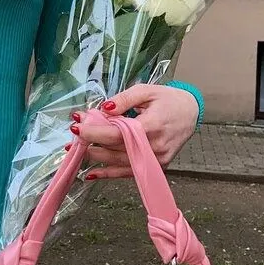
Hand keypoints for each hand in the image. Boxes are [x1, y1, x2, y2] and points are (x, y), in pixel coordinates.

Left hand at [70, 84, 198, 179]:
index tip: (76, 126)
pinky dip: (109, 174)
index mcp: (152, 125)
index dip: (94, 131)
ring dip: (95, 158)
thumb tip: (104, 109)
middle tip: (72, 136)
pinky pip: (129, 172)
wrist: (192, 113)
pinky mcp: (157, 166)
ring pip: (119, 163)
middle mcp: (154, 147)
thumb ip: (124, 99)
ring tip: (75, 150)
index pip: (117, 133)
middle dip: (90, 142)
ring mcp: (156, 160)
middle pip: (115, 149)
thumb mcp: (146, 90)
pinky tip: (91, 173)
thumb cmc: (168, 99)